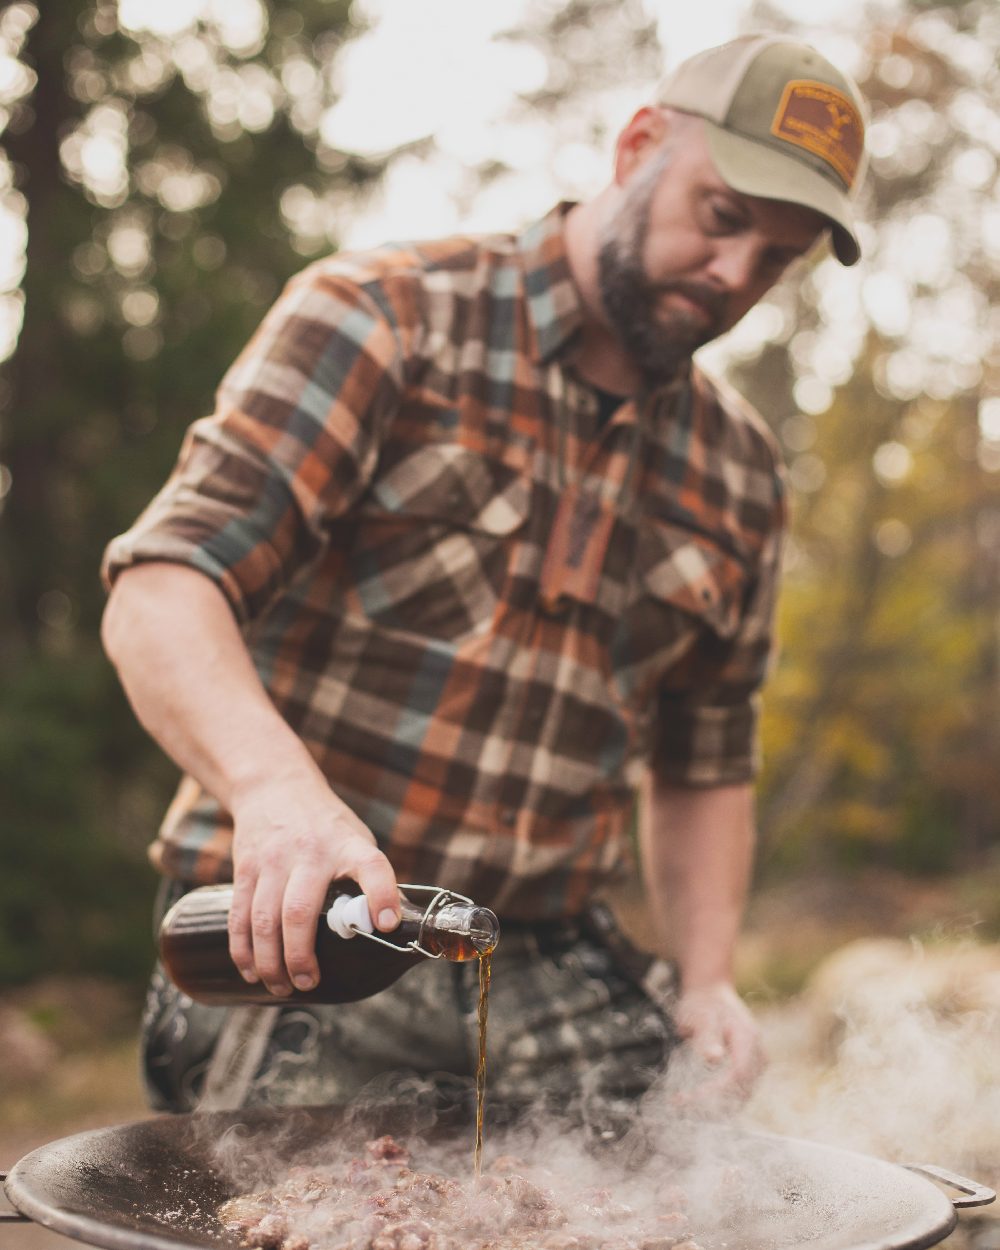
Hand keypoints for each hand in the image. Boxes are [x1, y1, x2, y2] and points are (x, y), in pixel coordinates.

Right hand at [226, 772, 399, 996]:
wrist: (273, 785)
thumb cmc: (325, 825)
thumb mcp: (355, 838)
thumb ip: (366, 879)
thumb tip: (384, 929)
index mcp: (348, 845)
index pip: (371, 866)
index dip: (382, 895)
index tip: (387, 925)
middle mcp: (310, 852)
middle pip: (300, 911)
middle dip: (300, 956)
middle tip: (308, 984)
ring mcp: (273, 860)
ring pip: (263, 919)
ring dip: (270, 962)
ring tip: (282, 987)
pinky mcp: (246, 867)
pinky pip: (239, 915)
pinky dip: (243, 949)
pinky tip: (252, 971)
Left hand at [668, 982, 764, 1111]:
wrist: (711, 992)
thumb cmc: (704, 1002)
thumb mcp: (700, 1015)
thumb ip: (706, 1036)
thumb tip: (713, 1058)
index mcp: (748, 1038)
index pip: (738, 1075)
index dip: (715, 1092)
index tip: (688, 1098)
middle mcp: (757, 1053)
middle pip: (741, 1091)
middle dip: (711, 1104)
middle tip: (679, 1105)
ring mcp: (756, 1063)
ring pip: (740, 1097)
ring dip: (713, 1107)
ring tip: (682, 1105)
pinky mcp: (748, 1070)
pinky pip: (737, 1093)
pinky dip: (717, 1101)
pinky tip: (694, 1102)